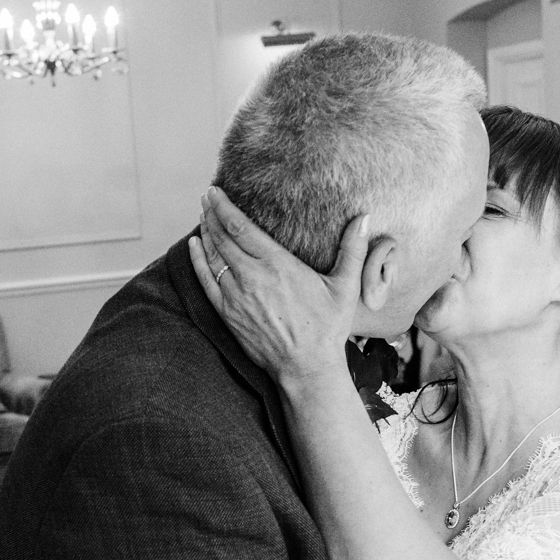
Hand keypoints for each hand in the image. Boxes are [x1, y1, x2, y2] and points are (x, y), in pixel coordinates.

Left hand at [187, 187, 371, 389]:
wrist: (306, 367)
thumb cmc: (328, 328)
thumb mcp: (345, 287)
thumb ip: (353, 249)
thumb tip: (365, 218)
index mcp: (277, 264)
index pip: (241, 227)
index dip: (224, 206)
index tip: (215, 191)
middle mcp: (252, 277)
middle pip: (222, 237)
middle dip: (211, 214)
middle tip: (207, 198)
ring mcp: (236, 296)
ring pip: (213, 256)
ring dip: (206, 232)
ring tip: (203, 216)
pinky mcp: (228, 314)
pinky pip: (206, 280)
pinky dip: (198, 260)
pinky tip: (195, 245)